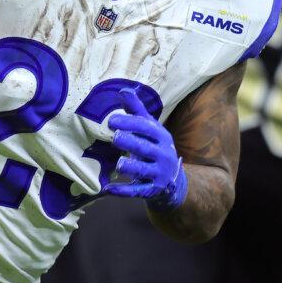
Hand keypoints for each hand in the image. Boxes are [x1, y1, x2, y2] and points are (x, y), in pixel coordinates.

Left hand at [105, 88, 186, 210]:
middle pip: (145, 147)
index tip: (111, 121)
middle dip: (131, 142)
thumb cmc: (156, 148)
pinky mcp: (153, 189)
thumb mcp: (151, 130)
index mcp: (161, 136)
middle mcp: (163, 154)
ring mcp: (159, 173)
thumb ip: (137, 111)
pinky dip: (123, 191)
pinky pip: (137, 191)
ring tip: (119, 164)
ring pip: (143, 170)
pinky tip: (108, 189)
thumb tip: (123, 90)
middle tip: (115, 138)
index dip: (130, 123)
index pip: (146, 127)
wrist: (173, 181)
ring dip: (131, 167)